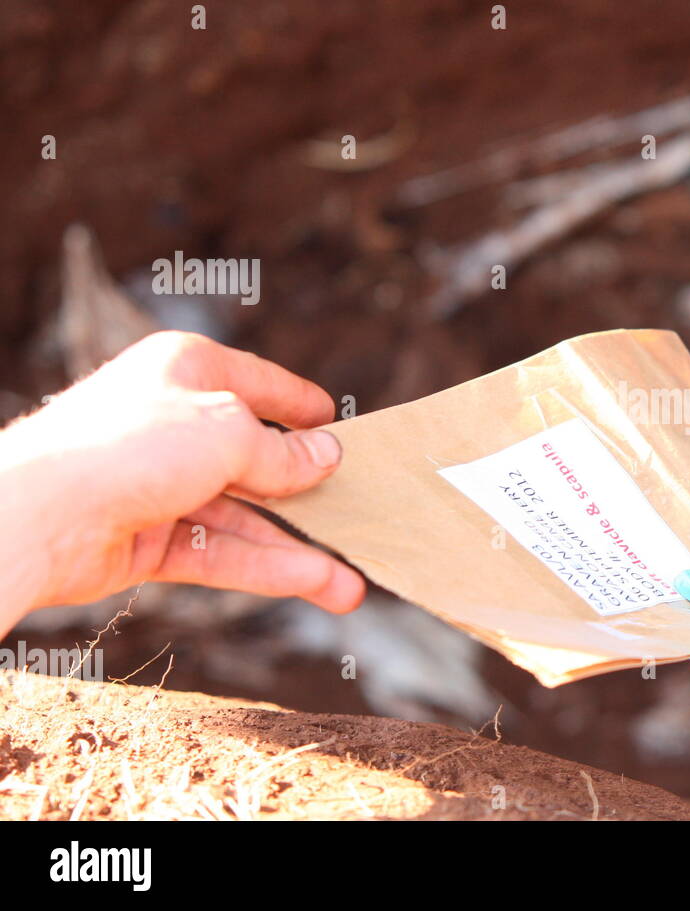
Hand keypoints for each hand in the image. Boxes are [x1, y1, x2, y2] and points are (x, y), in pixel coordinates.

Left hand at [0, 331, 365, 633]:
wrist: (37, 513)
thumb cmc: (131, 446)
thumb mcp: (229, 433)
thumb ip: (284, 453)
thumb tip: (327, 458)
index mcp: (185, 370)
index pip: (257, 383)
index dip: (300, 405)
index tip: (339, 424)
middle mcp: (172, 423)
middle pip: (256, 460)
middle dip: (309, 496)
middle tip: (359, 517)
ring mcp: (158, 484)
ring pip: (242, 518)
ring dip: (295, 549)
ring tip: (349, 584)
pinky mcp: (146, 539)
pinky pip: (217, 552)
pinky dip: (263, 567)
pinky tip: (312, 582)